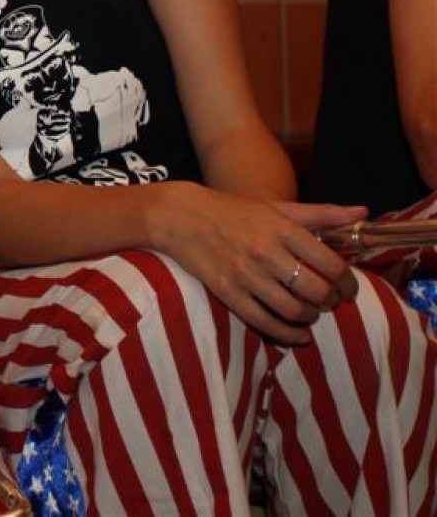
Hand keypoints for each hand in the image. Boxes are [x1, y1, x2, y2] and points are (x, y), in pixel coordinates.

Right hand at [152, 184, 365, 343]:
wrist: (180, 217)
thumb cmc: (233, 210)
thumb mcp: (277, 207)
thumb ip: (321, 213)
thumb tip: (362, 212)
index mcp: (281, 229)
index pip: (331, 263)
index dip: (347, 281)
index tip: (347, 287)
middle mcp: (265, 252)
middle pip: (316, 290)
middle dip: (330, 301)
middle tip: (329, 301)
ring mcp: (245, 274)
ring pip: (293, 310)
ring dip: (310, 317)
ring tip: (310, 313)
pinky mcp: (227, 292)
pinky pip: (264, 322)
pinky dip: (287, 334)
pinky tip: (296, 335)